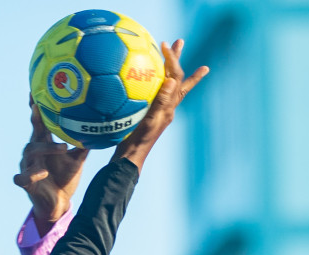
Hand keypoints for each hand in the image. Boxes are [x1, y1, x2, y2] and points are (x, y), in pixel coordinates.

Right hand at [16, 102, 89, 233]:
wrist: (58, 203)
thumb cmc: (65, 178)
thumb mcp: (77, 160)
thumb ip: (84, 145)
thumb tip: (100, 129)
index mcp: (45, 144)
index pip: (39, 123)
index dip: (35, 108)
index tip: (34, 92)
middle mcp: (34, 153)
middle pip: (33, 133)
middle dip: (36, 121)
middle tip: (41, 110)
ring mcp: (28, 166)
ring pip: (29, 152)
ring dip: (46, 148)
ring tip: (63, 149)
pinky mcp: (26, 183)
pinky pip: (21, 177)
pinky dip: (28, 175)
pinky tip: (38, 174)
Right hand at [112, 39, 207, 172]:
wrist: (129, 157)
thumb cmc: (139, 140)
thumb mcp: (151, 120)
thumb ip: (161, 101)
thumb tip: (172, 79)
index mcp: (169, 107)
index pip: (176, 78)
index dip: (173, 60)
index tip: (167, 46)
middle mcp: (166, 107)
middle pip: (176, 78)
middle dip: (177, 59)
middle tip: (179, 42)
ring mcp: (157, 111)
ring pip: (165, 84)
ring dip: (168, 68)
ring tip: (167, 54)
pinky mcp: (147, 114)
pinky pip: (152, 93)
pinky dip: (150, 82)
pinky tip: (139, 77)